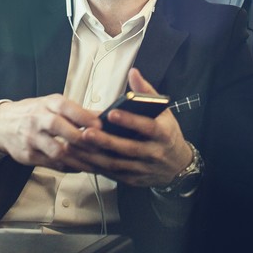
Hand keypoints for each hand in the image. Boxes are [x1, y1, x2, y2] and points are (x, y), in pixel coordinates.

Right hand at [0, 94, 101, 171]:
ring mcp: (31, 138)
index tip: (100, 125)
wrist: (2, 124)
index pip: (65, 107)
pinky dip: (68, 167)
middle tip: (101, 147)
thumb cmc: (35, 113)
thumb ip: (79, 112)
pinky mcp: (28, 156)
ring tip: (95, 163)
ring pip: (56, 150)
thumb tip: (107, 116)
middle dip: (81, 139)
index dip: (83, 116)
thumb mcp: (54, 105)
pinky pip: (51, 164)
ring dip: (77, 158)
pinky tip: (81, 167)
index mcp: (47, 104)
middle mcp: (38, 119)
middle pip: (59, 127)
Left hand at [78, 68, 193, 187]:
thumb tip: (133, 72)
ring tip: (75, 144)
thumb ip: (147, 92)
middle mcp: (153, 153)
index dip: (130, 121)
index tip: (111, 113)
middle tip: (86, 132)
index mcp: (163, 134)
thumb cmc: (167, 133)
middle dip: (106, 141)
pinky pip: (110, 174)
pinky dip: (94, 166)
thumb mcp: (164, 112)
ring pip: (116, 164)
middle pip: (128, 148)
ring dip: (94, 156)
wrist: (177, 165)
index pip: (147, 127)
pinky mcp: (131, 179)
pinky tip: (79, 158)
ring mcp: (142, 168)